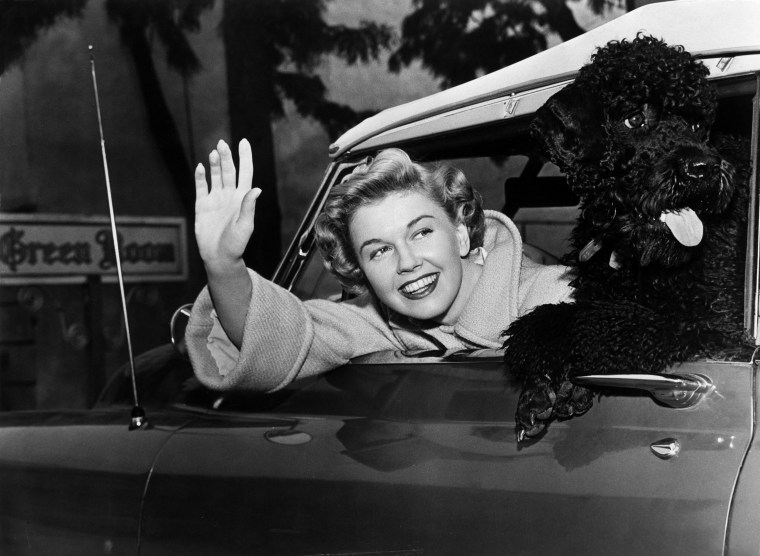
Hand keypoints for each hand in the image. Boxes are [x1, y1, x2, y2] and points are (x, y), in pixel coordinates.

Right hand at [194, 139, 259, 271]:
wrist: (219, 257)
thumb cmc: (236, 244)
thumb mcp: (245, 226)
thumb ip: (248, 207)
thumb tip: (256, 189)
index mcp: (242, 198)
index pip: (245, 173)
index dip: (245, 157)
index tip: (244, 141)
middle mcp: (229, 195)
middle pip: (228, 171)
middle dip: (226, 157)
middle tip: (222, 144)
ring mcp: (215, 199)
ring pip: (215, 176)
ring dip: (214, 164)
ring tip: (214, 153)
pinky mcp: (203, 205)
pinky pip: (201, 187)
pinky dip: (200, 177)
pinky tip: (200, 167)